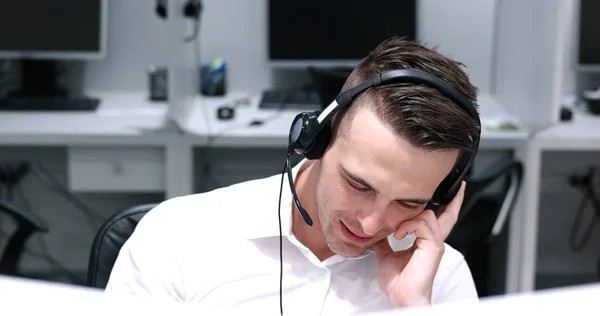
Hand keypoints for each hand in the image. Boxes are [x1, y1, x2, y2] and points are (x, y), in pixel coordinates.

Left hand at [372, 181, 465, 307]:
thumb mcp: (385, 254)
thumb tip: (375, 231)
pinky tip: (399, 235)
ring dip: (409, 218)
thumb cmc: (397, 282)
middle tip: (457, 186)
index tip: (451, 191)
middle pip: (447, 214)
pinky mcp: (433, 247)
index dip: (447, 205)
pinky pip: (422, 224)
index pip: (439, 219)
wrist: (402, 297)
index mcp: (425, 241)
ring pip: (428, 215)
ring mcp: (435, 243)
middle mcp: (434, 240)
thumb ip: (384, 240)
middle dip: (452, 199)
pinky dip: (407, 226)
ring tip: (398, 231)